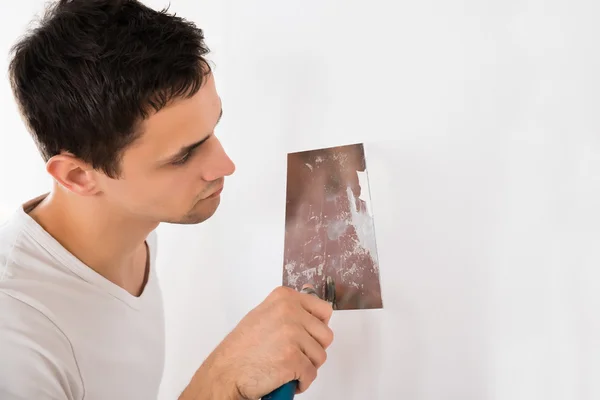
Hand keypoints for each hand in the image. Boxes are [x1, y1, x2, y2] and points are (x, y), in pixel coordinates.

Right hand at [181, 285, 333, 399]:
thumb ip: (289, 310)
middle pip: (325, 335)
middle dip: (312, 349)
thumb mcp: (264, 315)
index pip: (324, 310)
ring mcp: (292, 334)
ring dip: (306, 366)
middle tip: (294, 354)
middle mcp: (289, 312)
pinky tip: (285, 377)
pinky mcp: (293, 358)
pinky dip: (301, 381)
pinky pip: (311, 374)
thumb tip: (312, 313)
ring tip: (286, 365)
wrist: (226, 372)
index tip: (308, 335)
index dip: (318, 327)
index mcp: (284, 298)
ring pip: (320, 356)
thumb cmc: (241, 348)